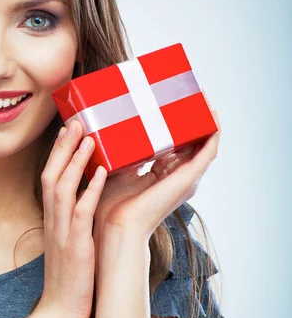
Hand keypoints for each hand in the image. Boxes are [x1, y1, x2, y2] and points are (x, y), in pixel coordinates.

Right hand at [36, 120, 106, 317]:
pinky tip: (103, 174)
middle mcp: (54, 221)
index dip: (58, 153)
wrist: (61, 310)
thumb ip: (76, 220)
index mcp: (53, 219)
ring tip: (89, 138)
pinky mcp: (76, 246)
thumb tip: (90, 200)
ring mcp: (63, 232)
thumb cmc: (70, 276)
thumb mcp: (70, 242)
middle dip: (63, 147)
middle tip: (76, 121)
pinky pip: (81, 213)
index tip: (69, 131)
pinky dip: (90, 191)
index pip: (51, 178)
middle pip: (52, 175)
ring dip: (75, 161)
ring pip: (63, 189)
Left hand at [93, 91, 220, 241]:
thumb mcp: (114, 170)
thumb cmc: (110, 205)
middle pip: (192, 142)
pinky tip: (212, 113)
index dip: (174, 125)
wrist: (117, 225)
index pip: (174, 145)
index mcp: (162, 176)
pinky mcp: (189, 178)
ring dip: (205, 120)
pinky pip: (208, 150)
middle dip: (191, 118)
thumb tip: (105, 131)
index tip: (168, 102)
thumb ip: (117, 154)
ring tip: (203, 96)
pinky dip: (212, 131)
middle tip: (187, 92)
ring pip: (204, 143)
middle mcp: (177, 177)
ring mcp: (185, 178)